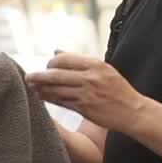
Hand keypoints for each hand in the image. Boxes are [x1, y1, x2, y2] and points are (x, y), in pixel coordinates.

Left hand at [26, 52, 147, 132]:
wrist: (132, 111)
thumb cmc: (117, 89)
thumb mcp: (103, 69)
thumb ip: (79, 60)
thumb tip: (56, 51)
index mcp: (95, 64)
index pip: (64, 59)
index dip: (51, 63)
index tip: (46, 67)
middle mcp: (90, 77)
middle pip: (56, 74)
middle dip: (39, 76)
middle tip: (28, 77)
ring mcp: (86, 93)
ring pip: (56, 89)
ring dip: (41, 88)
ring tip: (32, 87)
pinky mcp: (84, 108)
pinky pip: (61, 101)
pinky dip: (49, 98)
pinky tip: (42, 97)